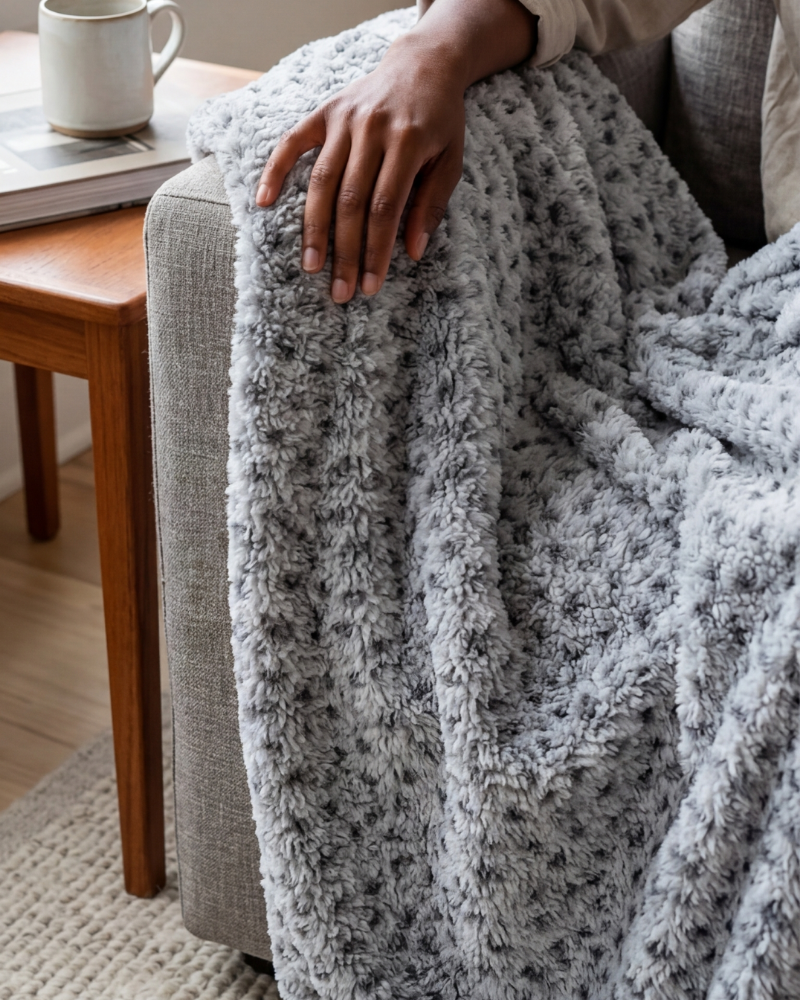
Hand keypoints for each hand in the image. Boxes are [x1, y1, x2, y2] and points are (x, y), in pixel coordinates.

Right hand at [256, 0, 537, 302]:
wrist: (424, 63)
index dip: (376, 250)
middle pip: (351, 201)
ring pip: (322, 181)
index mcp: (408, 142)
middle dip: (345, 251)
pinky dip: (275, 170)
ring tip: (312, 267)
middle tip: (340, 291)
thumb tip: (413, 252)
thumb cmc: (441, 121)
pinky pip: (293, 142)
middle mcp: (371, 128)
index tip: (371, 285)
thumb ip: (432, 204)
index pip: (385, 207)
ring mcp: (344, 118)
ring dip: (314, 228)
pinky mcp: (325, 112)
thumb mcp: (451, 160)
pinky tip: (262, 202)